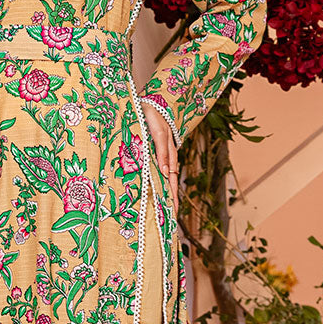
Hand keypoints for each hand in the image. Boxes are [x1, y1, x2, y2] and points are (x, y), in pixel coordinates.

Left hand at [141, 101, 178, 219]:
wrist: (149, 102)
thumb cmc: (154, 116)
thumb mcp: (158, 134)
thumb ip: (162, 152)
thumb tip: (167, 172)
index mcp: (169, 156)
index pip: (172, 182)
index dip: (172, 199)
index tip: (173, 215)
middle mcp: (165, 159)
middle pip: (168, 185)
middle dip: (169, 203)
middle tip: (169, 221)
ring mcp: (159, 157)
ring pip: (162, 180)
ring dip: (162, 195)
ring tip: (162, 212)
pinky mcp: (151, 153)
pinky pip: (154, 172)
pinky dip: (154, 183)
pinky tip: (151, 192)